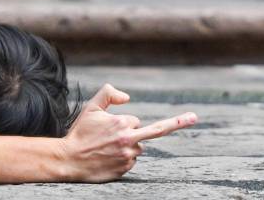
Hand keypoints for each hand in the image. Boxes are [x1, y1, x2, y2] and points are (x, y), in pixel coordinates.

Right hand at [59, 84, 197, 181]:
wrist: (68, 160)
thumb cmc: (80, 133)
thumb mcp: (91, 107)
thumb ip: (109, 93)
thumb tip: (129, 98)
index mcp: (123, 123)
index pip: (135, 120)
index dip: (124, 121)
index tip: (111, 125)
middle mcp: (129, 140)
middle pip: (154, 132)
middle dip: (176, 123)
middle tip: (195, 116)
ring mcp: (128, 157)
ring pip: (138, 148)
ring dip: (129, 146)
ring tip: (106, 149)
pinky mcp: (125, 170)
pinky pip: (132, 161)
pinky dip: (124, 158)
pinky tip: (107, 158)